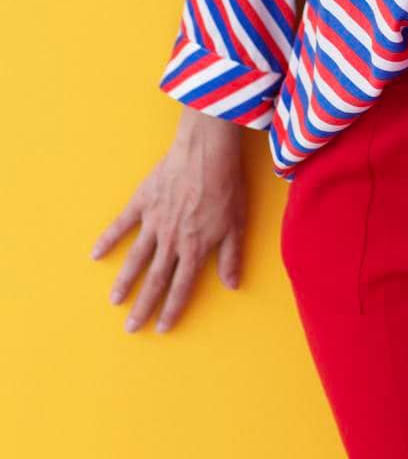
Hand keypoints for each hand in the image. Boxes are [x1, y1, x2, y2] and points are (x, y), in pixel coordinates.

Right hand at [90, 109, 247, 332]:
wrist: (206, 152)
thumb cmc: (226, 186)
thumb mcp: (236, 224)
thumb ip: (231, 256)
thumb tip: (233, 285)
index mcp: (194, 248)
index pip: (181, 287)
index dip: (171, 310)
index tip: (161, 329)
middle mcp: (171, 241)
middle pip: (155, 280)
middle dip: (143, 306)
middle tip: (130, 328)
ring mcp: (154, 222)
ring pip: (136, 259)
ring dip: (125, 281)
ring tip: (114, 301)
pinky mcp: (143, 202)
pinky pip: (121, 224)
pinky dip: (108, 239)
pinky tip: (95, 253)